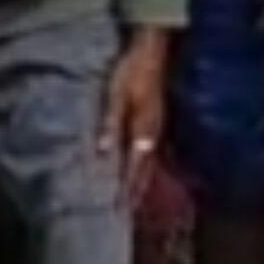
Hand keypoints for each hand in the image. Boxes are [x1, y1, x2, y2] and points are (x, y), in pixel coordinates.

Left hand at [100, 28, 167, 200]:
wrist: (151, 50)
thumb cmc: (130, 70)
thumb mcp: (115, 94)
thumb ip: (110, 122)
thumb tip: (105, 151)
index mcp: (143, 129)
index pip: (133, 167)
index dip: (124, 188)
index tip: (116, 208)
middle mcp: (154, 133)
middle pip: (144, 169)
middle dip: (133, 191)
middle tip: (124, 213)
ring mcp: (157, 127)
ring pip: (149, 162)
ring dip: (140, 181)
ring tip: (131, 199)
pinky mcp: (156, 120)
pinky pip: (151, 150)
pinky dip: (144, 164)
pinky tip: (140, 171)